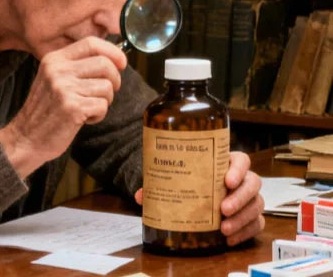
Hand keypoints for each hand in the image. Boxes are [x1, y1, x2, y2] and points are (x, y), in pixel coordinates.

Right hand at [0, 36, 126, 178]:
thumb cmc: (45, 110)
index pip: (91, 43)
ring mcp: (64, 88)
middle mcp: (58, 70)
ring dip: (104, 101)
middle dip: (114, 80)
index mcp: (54, 59)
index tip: (121, 64)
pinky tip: (83, 118)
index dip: (112, 52)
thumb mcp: (53, 78)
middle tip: (105, 93)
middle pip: (105, 64)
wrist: (26, 136)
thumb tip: (114, 59)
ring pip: (106, 87)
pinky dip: (98, 115)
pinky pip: (102, 106)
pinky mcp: (72, 107)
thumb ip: (76, 66)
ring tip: (87, 108)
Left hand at [134, 151, 264, 245]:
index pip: (241, 160)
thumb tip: (141, 196)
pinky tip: (230, 239)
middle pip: (253, 183)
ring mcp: (250, 198)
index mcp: (226, 163)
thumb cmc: (190, 181)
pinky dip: (245, 232)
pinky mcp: (252, 217)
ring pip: (257, 205)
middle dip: (240, 197)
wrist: (196, 195)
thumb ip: (161, 184)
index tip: (227, 181)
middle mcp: (243, 179)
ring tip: (224, 229)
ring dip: (242, 218)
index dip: (238, 169)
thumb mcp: (176, 178)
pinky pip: (257, 224)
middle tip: (222, 209)